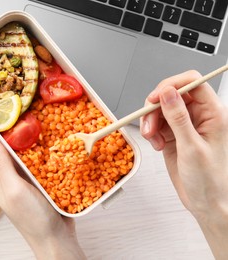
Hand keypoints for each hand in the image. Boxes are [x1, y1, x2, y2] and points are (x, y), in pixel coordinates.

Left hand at [0, 97, 85, 259]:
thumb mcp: (13, 188)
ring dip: (0, 128)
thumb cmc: (32, 218)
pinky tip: (24, 132)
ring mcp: (13, 175)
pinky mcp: (27, 176)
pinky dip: (19, 140)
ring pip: (3, 146)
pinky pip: (19, 153)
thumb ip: (1, 163)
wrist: (52, 236)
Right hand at [140, 70, 227, 258]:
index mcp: (212, 114)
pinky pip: (156, 124)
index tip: (154, 98)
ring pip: (160, 109)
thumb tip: (167, 93)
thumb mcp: (191, 147)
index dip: (170, 86)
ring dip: (150, 122)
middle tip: (149, 125)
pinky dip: (151, 132)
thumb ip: (178, 117)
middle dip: (155, 108)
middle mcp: (199, 116)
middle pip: (171, 95)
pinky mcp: (173, 135)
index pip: (192, 83)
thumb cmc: (210, 179)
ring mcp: (185, 125)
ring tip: (152, 138)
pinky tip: (156, 144)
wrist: (206, 202)